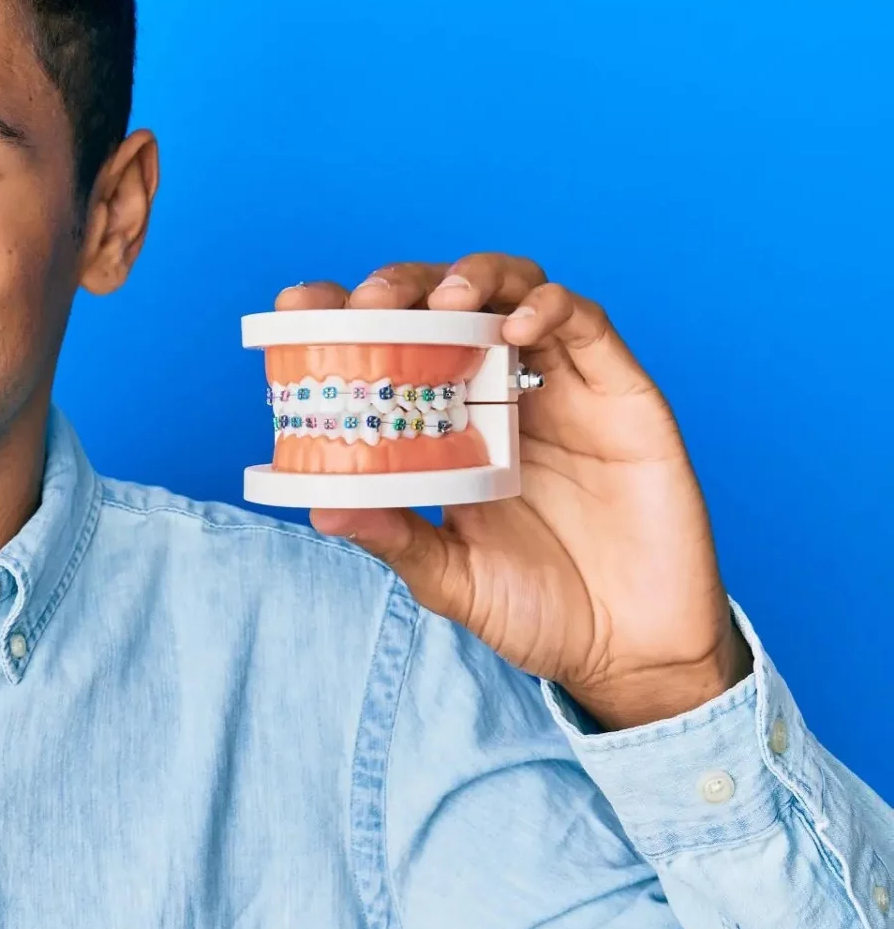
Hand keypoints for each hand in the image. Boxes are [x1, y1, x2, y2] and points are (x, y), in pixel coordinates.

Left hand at [277, 253, 749, 729]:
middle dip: (403, 286)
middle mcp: (498, 392)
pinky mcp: (621, 391)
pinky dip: (551, 306)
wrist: (632, 650)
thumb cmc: (539, 609)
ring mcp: (559, 385)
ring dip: (475, 277)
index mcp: (447, 425)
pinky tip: (517, 325)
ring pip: (515, 289)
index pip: (390, 345)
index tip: (296, 306)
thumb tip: (321, 510)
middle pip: (446, 302)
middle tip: (371, 302)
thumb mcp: (451, 577)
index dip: (344, 314)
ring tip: (446, 303)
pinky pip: (587, 324)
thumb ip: (397, 539)